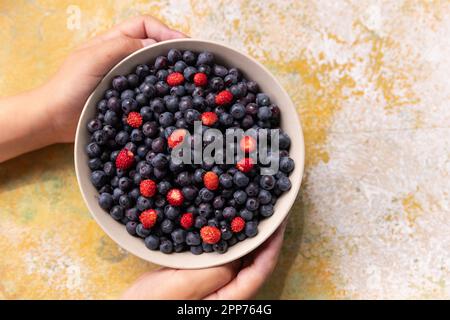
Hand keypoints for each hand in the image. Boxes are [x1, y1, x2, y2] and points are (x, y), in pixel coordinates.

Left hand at [0, 15, 184, 161]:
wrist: (53, 118)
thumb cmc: (69, 86)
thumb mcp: (94, 59)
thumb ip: (122, 48)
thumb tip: (154, 46)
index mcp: (113, 42)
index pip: (145, 26)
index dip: (165, 31)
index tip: (183, 44)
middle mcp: (121, 57)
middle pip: (153, 47)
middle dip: (172, 52)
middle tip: (191, 65)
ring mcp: (124, 79)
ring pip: (153, 70)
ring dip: (168, 74)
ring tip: (185, 84)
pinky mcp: (125, 100)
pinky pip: (147, 93)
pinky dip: (160, 95)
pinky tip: (168, 103)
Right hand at [121, 221, 286, 299]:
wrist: (133, 309)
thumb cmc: (156, 304)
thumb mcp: (187, 286)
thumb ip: (217, 270)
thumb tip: (238, 250)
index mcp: (231, 299)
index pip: (262, 268)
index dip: (273, 243)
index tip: (278, 220)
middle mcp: (227, 292)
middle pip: (254, 261)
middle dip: (262, 236)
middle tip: (265, 209)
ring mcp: (214, 284)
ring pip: (238, 257)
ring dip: (244, 235)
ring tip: (248, 210)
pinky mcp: (201, 276)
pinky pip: (220, 255)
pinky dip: (224, 238)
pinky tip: (220, 223)